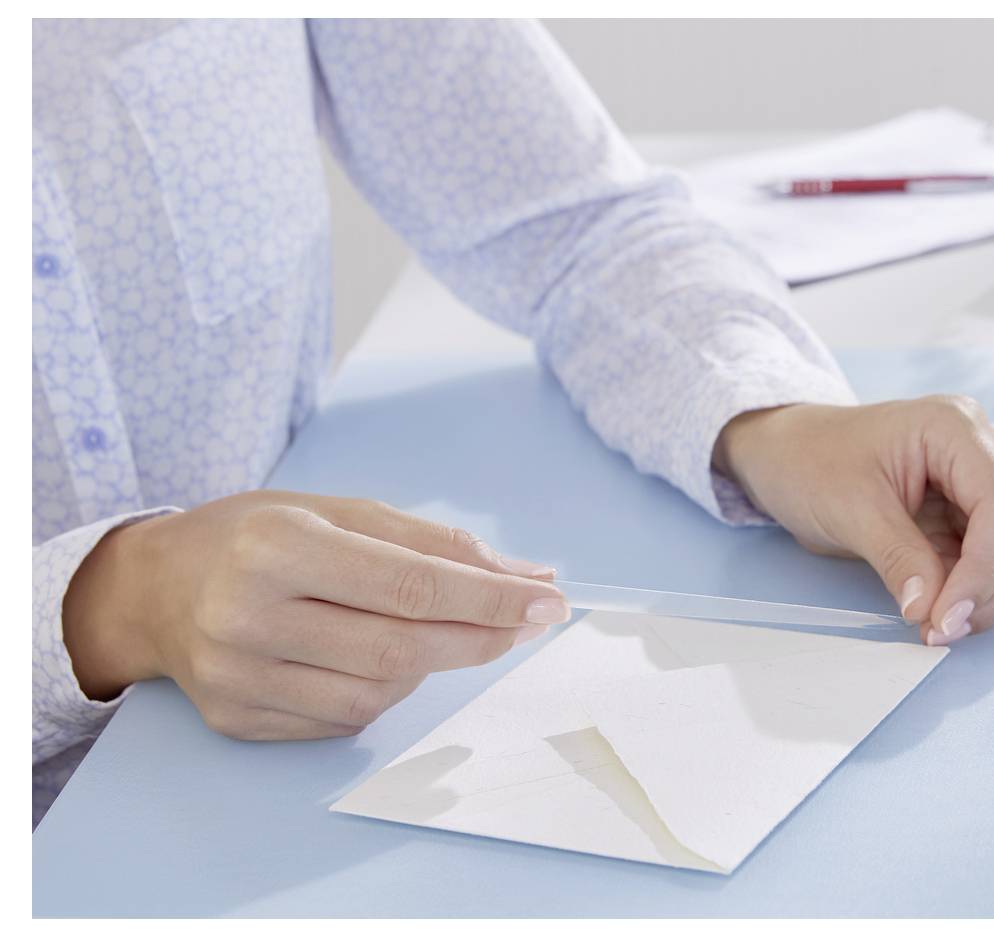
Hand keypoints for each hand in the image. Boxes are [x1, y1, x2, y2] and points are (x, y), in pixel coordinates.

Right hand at [61, 491, 567, 739]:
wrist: (152, 588)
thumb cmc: (259, 537)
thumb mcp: (341, 512)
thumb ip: (435, 544)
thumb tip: (528, 580)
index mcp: (277, 546)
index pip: (409, 585)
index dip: (488, 600)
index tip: (548, 603)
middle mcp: (248, 615)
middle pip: (398, 647)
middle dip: (478, 637)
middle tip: (527, 623)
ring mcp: (237, 676)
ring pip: (376, 693)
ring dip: (428, 665)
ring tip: (433, 632)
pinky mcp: (238, 720)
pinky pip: (342, 719)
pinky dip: (380, 691)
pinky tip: (376, 659)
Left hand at [715, 396, 993, 645]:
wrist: (790, 456)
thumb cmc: (812, 463)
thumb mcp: (848, 509)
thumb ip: (897, 558)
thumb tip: (932, 612)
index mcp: (955, 427)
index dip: (985, 569)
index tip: (949, 618)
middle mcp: (986, 447)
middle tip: (943, 630)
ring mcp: (988, 479)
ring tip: (943, 622)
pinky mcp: (979, 513)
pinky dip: (989, 587)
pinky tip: (950, 604)